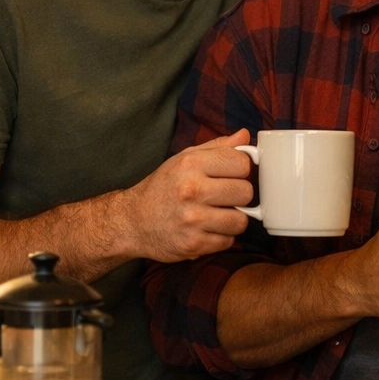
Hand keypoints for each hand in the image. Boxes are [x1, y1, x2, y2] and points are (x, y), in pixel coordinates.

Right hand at [123, 129, 254, 261]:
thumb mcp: (185, 159)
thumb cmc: (164, 187)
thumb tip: (244, 135)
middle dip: (239, 196)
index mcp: (191, 164)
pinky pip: (228, 241)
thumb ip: (217, 147)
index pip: (243, 164)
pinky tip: (207, 229)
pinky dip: (222, 237)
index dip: (242, 170)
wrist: (132, 221)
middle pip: (246, 192)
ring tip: (218, 214)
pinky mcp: (192, 244)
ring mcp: (192, 219)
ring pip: (241, 220)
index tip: (232, 175)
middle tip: (224, 197)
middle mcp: (191, 190)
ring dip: (233, 219)